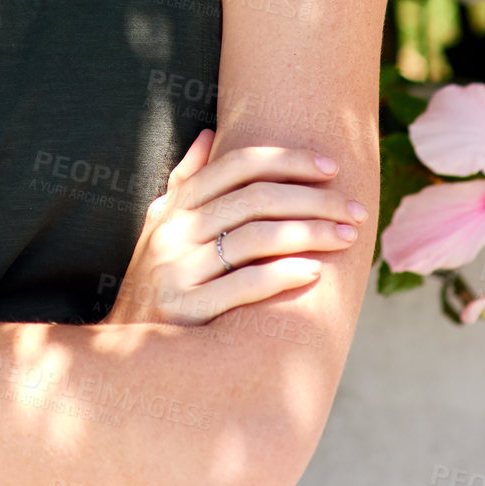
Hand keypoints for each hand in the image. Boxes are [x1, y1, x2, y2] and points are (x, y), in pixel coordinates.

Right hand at [100, 128, 365, 326]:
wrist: (131, 350)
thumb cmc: (159, 279)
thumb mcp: (160, 225)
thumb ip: (185, 181)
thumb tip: (209, 135)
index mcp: (175, 206)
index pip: (236, 165)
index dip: (287, 160)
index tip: (331, 168)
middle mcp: (174, 231)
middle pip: (255, 199)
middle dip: (313, 200)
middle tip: (353, 209)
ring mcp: (178, 269)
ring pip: (255, 238)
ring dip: (310, 234)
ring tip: (346, 238)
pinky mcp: (187, 309)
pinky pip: (244, 284)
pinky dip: (283, 274)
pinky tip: (315, 271)